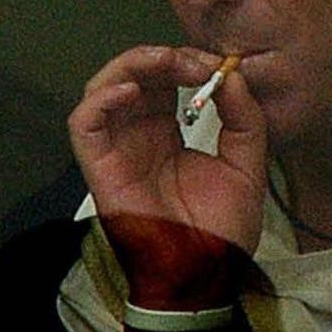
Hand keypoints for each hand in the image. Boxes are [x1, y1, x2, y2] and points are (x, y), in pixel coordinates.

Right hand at [67, 45, 267, 308]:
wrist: (204, 274)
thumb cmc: (221, 232)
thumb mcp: (248, 166)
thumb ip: (244, 119)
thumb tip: (232, 75)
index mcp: (167, 135)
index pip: (164, 81)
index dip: (186, 62)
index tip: (218, 64)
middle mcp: (137, 136)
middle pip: (133, 75)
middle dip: (162, 57)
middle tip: (195, 61)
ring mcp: (116, 149)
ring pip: (103, 87)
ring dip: (132, 65)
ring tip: (166, 64)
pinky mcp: (98, 166)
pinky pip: (83, 122)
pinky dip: (102, 99)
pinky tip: (133, 91)